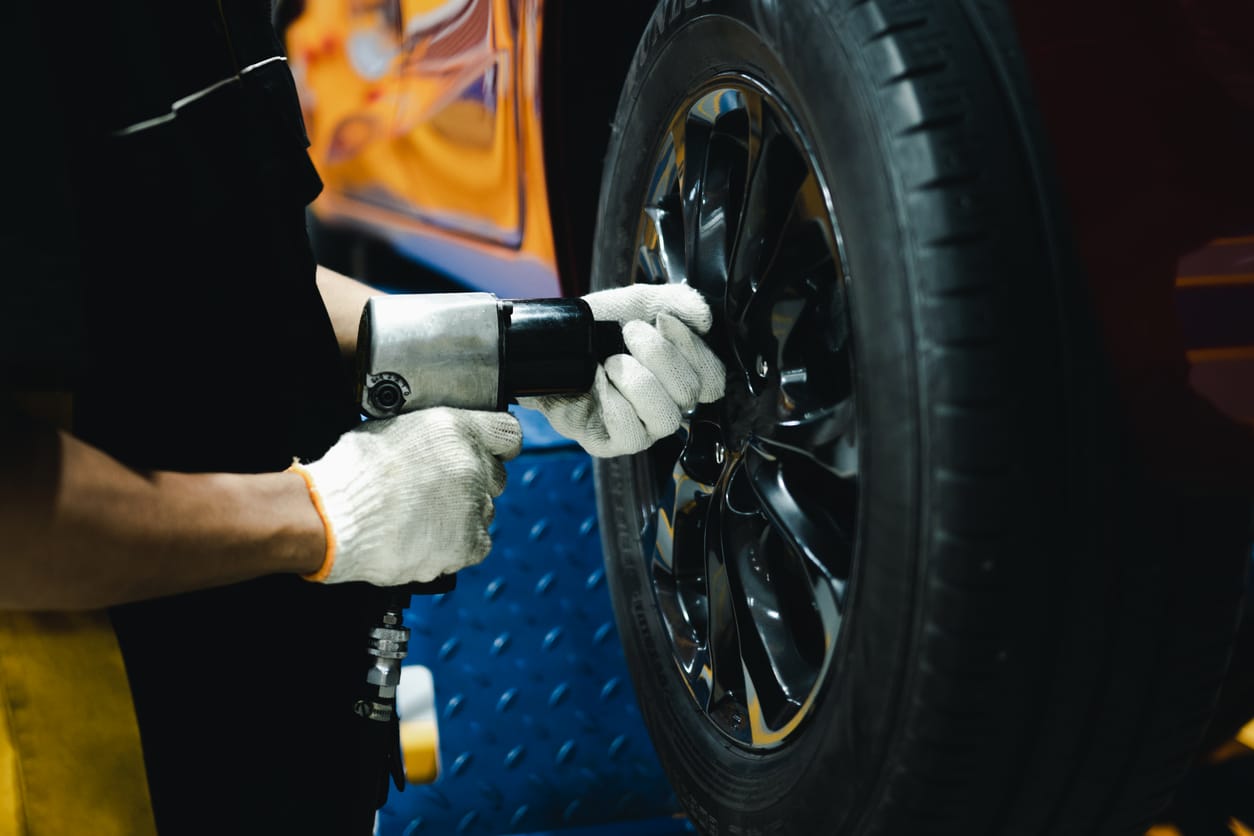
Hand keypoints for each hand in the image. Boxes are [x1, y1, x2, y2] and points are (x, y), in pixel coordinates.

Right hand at [291, 407, 522, 584]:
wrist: (334, 519)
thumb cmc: (351, 473)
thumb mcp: (390, 428)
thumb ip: (428, 433)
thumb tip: (435, 440)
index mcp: (455, 428)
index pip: (507, 433)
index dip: (497, 445)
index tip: (491, 453)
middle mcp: (472, 464)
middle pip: (496, 475)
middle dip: (474, 482)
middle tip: (440, 491)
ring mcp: (473, 505)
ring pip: (485, 510)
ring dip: (463, 514)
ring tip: (423, 518)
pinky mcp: (468, 542)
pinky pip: (478, 543)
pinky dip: (459, 544)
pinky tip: (429, 538)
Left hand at [519, 283, 724, 456]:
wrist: (550, 345)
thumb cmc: (596, 329)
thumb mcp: (637, 303)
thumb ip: (676, 301)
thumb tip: (705, 317)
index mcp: (680, 376)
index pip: (713, 378)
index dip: (692, 348)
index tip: (662, 320)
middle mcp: (667, 405)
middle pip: (689, 393)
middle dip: (659, 355)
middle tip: (627, 332)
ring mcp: (642, 428)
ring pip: (666, 418)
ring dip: (637, 381)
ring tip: (610, 361)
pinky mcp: (612, 443)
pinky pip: (632, 436)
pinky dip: (614, 402)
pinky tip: (598, 381)